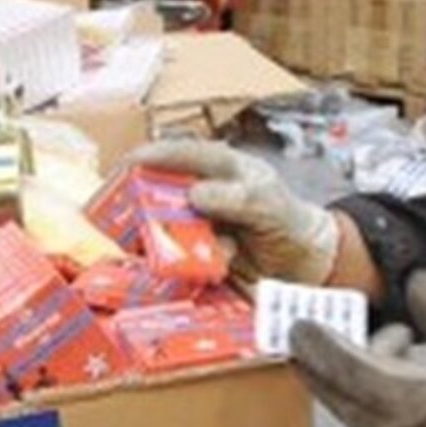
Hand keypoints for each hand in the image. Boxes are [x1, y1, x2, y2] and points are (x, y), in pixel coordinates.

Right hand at [126, 140, 340, 284]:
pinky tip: (171, 272)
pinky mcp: (198, 258)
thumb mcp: (273, 206)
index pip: (185, 154)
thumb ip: (240, 198)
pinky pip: (173, 259)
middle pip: (160, 191)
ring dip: (154, 239)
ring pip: (162, 227)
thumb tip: (196, 194)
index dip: (155, 155)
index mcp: (224, 170)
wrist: (306, 265)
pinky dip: (167, 265)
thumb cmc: (290, 223)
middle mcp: (204, 195)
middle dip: (139, 201)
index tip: (129, 162)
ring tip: (145, 249)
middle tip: (119, 213)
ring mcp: (199, 227)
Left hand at [289, 270, 425, 426]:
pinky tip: (400, 378)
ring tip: (400, 344)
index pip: (356, 375)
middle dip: (319, 364)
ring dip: (351, 379)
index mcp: (425, 407)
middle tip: (306, 330)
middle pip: (341, 398)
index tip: (302, 325)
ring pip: (354, 416)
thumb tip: (419, 282)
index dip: (323, 349)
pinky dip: (368, 402)